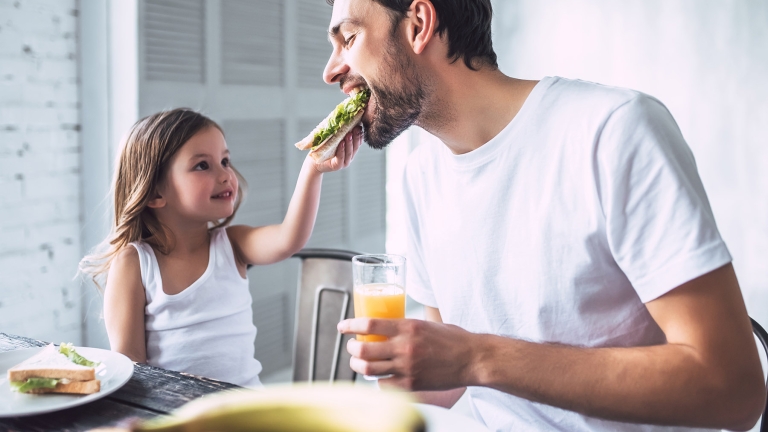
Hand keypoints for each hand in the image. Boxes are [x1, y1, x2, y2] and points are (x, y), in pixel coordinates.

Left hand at [313, 126, 362, 172]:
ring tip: (349, 135)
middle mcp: (348, 156)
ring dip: (350, 143)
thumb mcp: (332, 139)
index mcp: (349, 150)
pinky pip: (341, 158)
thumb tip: (343, 118)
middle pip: (355, 147)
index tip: (359, 126)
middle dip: (356, 137)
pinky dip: (342, 150)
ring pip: (349, 152)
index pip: (357, 142)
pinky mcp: (337, 166)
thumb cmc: (323, 149)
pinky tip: (342, 144)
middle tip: (356, 128)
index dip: (359, 135)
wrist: (314, 161)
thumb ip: (339, 132)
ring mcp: (344, 162)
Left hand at [337, 318, 476, 390]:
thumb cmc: (453, 339)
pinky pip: (383, 384)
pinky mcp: (412, 384)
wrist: (473, 359)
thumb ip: (407, 326)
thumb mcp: (427, 323)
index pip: (369, 324)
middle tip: (351, 346)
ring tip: (358, 361)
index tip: (342, 326)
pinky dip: (377, 380)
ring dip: (358, 365)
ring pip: (368, 369)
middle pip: (363, 349)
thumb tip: (388, 326)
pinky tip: (379, 376)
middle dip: (351, 348)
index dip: (350, 325)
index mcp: (408, 327)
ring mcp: (407, 367)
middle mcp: (405, 346)